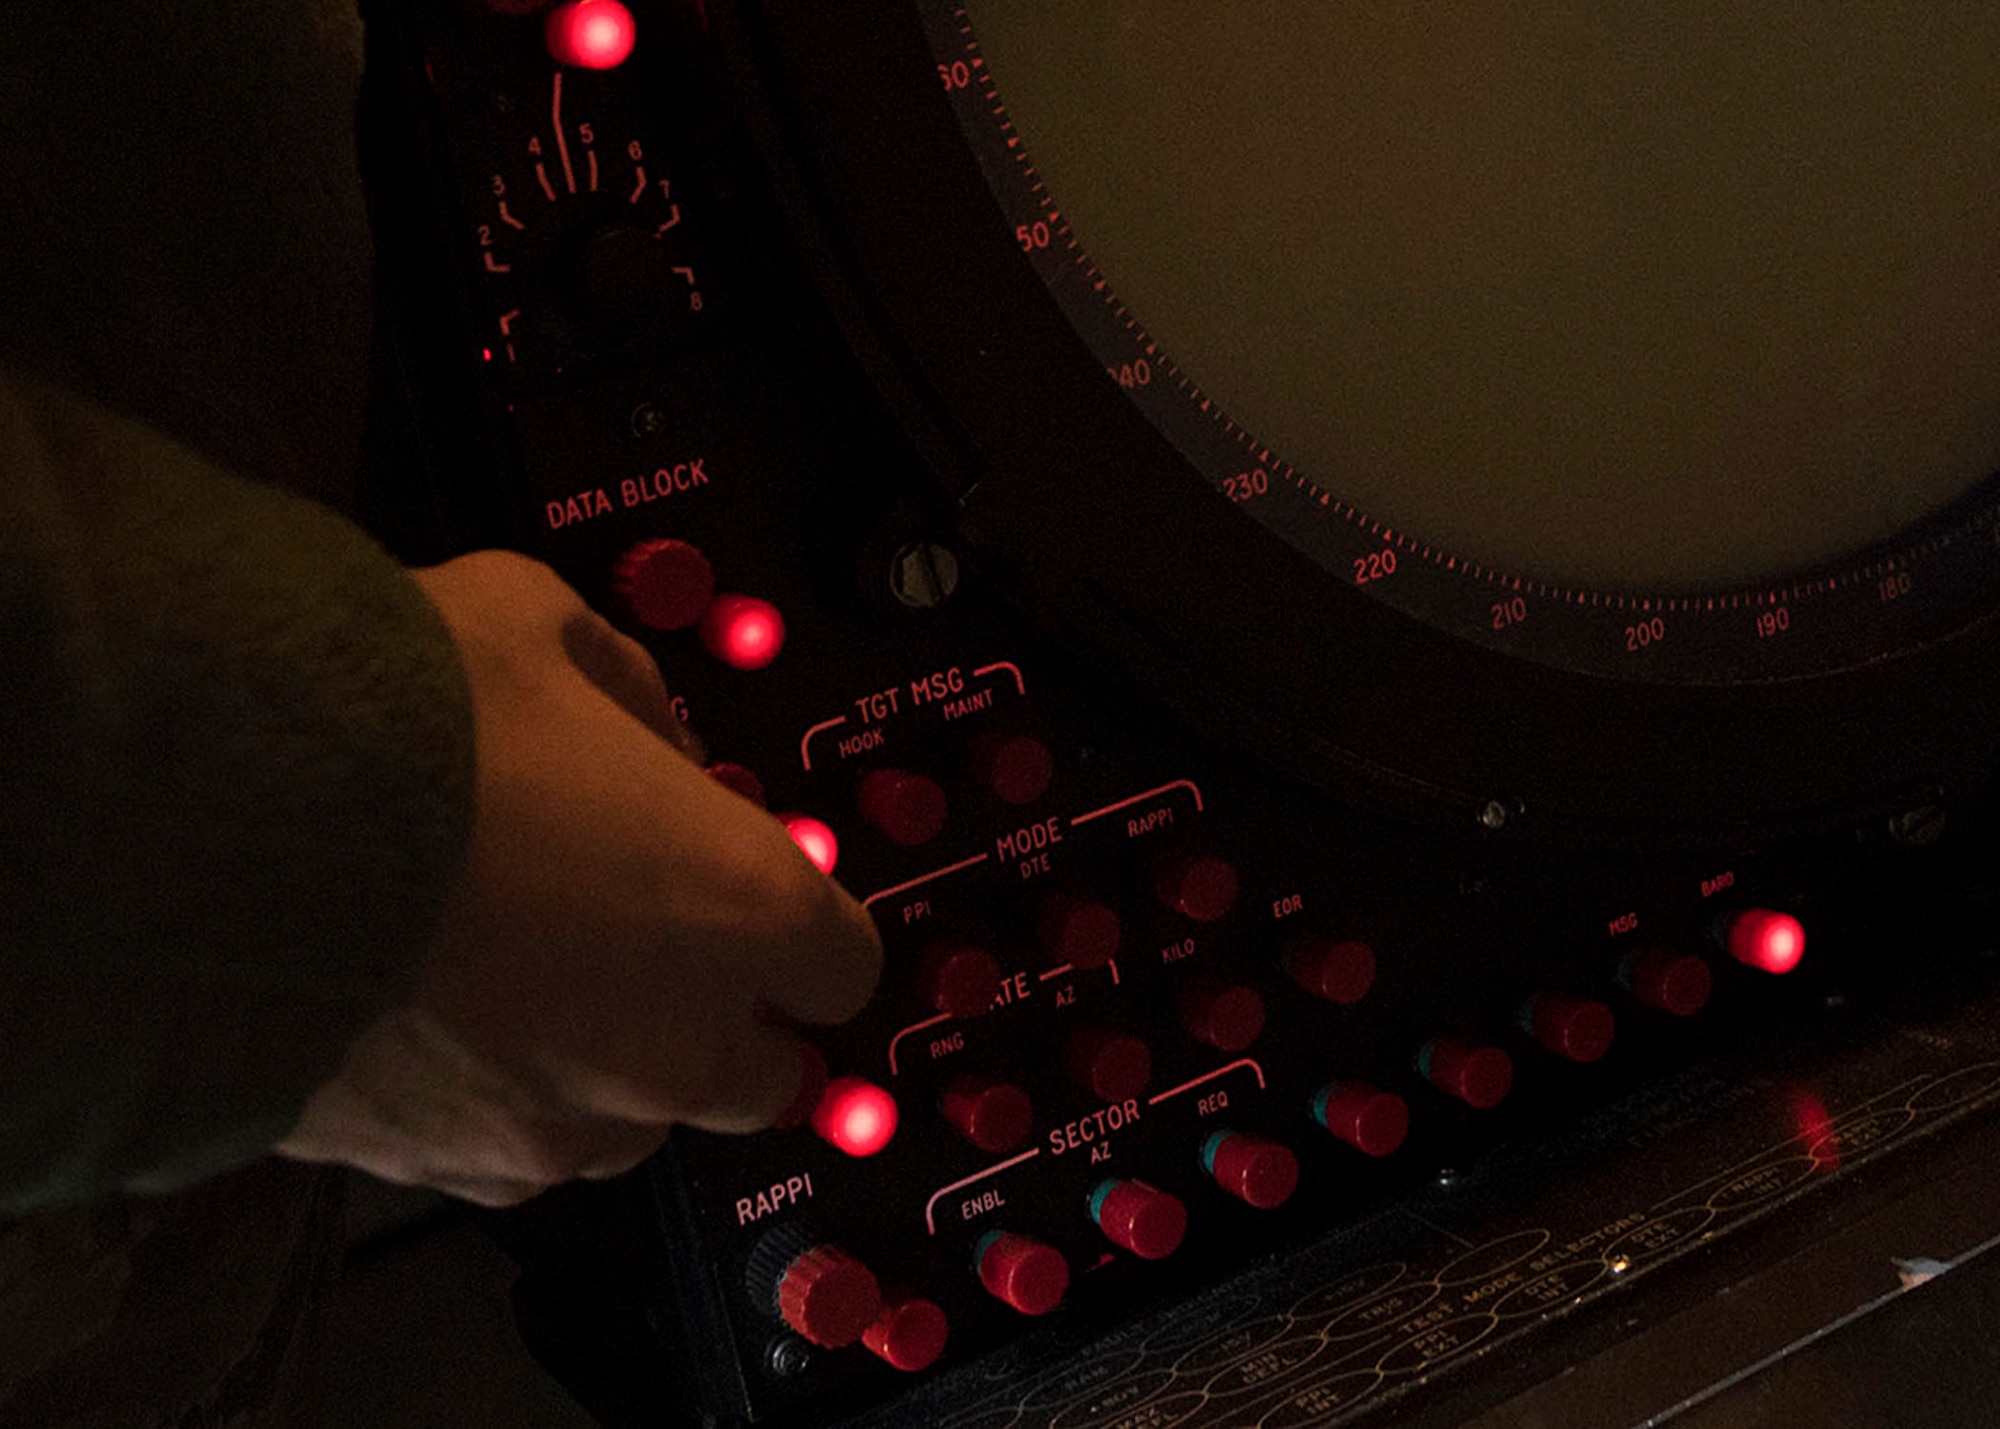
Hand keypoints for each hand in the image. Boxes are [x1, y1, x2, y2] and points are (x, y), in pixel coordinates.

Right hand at [275, 551, 881, 1205]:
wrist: (201, 831)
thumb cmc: (393, 714)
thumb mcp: (536, 624)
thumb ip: (631, 690)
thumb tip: (652, 732)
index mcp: (740, 907)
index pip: (846, 963)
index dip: (810, 928)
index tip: (771, 902)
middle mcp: (674, 1041)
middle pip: (768, 1078)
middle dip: (736, 1021)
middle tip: (666, 951)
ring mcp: (563, 1121)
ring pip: (639, 1130)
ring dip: (618, 1070)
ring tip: (535, 982)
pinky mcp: (451, 1170)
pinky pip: (518, 1157)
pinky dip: (506, 1104)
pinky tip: (448, 1022)